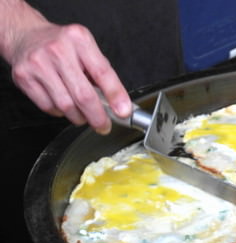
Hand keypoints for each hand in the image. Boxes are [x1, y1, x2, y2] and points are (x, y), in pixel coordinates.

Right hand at [2, 4, 130, 133]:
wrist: (25, 35)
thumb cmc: (61, 46)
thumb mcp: (86, 49)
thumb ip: (102, 74)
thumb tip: (119, 104)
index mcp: (79, 40)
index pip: (102, 73)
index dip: (116, 96)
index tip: (123, 112)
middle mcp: (58, 50)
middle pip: (83, 95)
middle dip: (97, 117)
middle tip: (104, 125)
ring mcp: (38, 63)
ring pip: (66, 106)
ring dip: (79, 116)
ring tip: (83, 113)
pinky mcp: (23, 76)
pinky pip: (49, 107)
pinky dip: (60, 112)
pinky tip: (63, 103)